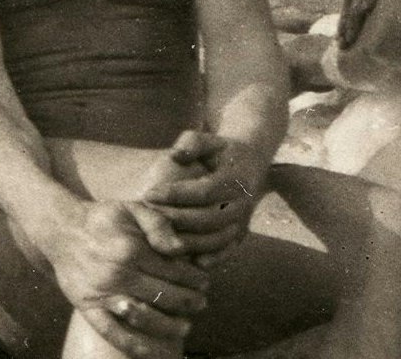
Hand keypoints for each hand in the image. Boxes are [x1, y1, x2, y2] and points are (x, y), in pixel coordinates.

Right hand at [46, 200, 209, 358]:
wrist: (63, 230)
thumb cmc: (104, 219)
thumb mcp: (134, 208)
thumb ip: (160, 225)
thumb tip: (181, 248)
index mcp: (132, 249)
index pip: (173, 270)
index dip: (194, 278)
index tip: (205, 282)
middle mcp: (118, 274)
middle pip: (163, 295)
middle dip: (188, 302)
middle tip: (201, 303)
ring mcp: (103, 294)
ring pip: (143, 317)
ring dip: (169, 326)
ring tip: (186, 327)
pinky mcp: (88, 308)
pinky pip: (114, 333)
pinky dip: (136, 345)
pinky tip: (155, 352)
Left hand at [138, 130, 263, 261]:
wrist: (251, 164)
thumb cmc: (221, 151)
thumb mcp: (210, 140)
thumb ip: (192, 143)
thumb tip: (176, 156)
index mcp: (237, 178)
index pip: (204, 191)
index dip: (176, 194)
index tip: (148, 194)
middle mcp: (242, 202)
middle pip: (208, 218)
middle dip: (176, 219)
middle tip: (149, 218)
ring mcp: (243, 221)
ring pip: (216, 239)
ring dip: (187, 242)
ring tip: (159, 238)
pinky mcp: (240, 234)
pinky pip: (227, 251)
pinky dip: (212, 259)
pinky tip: (191, 261)